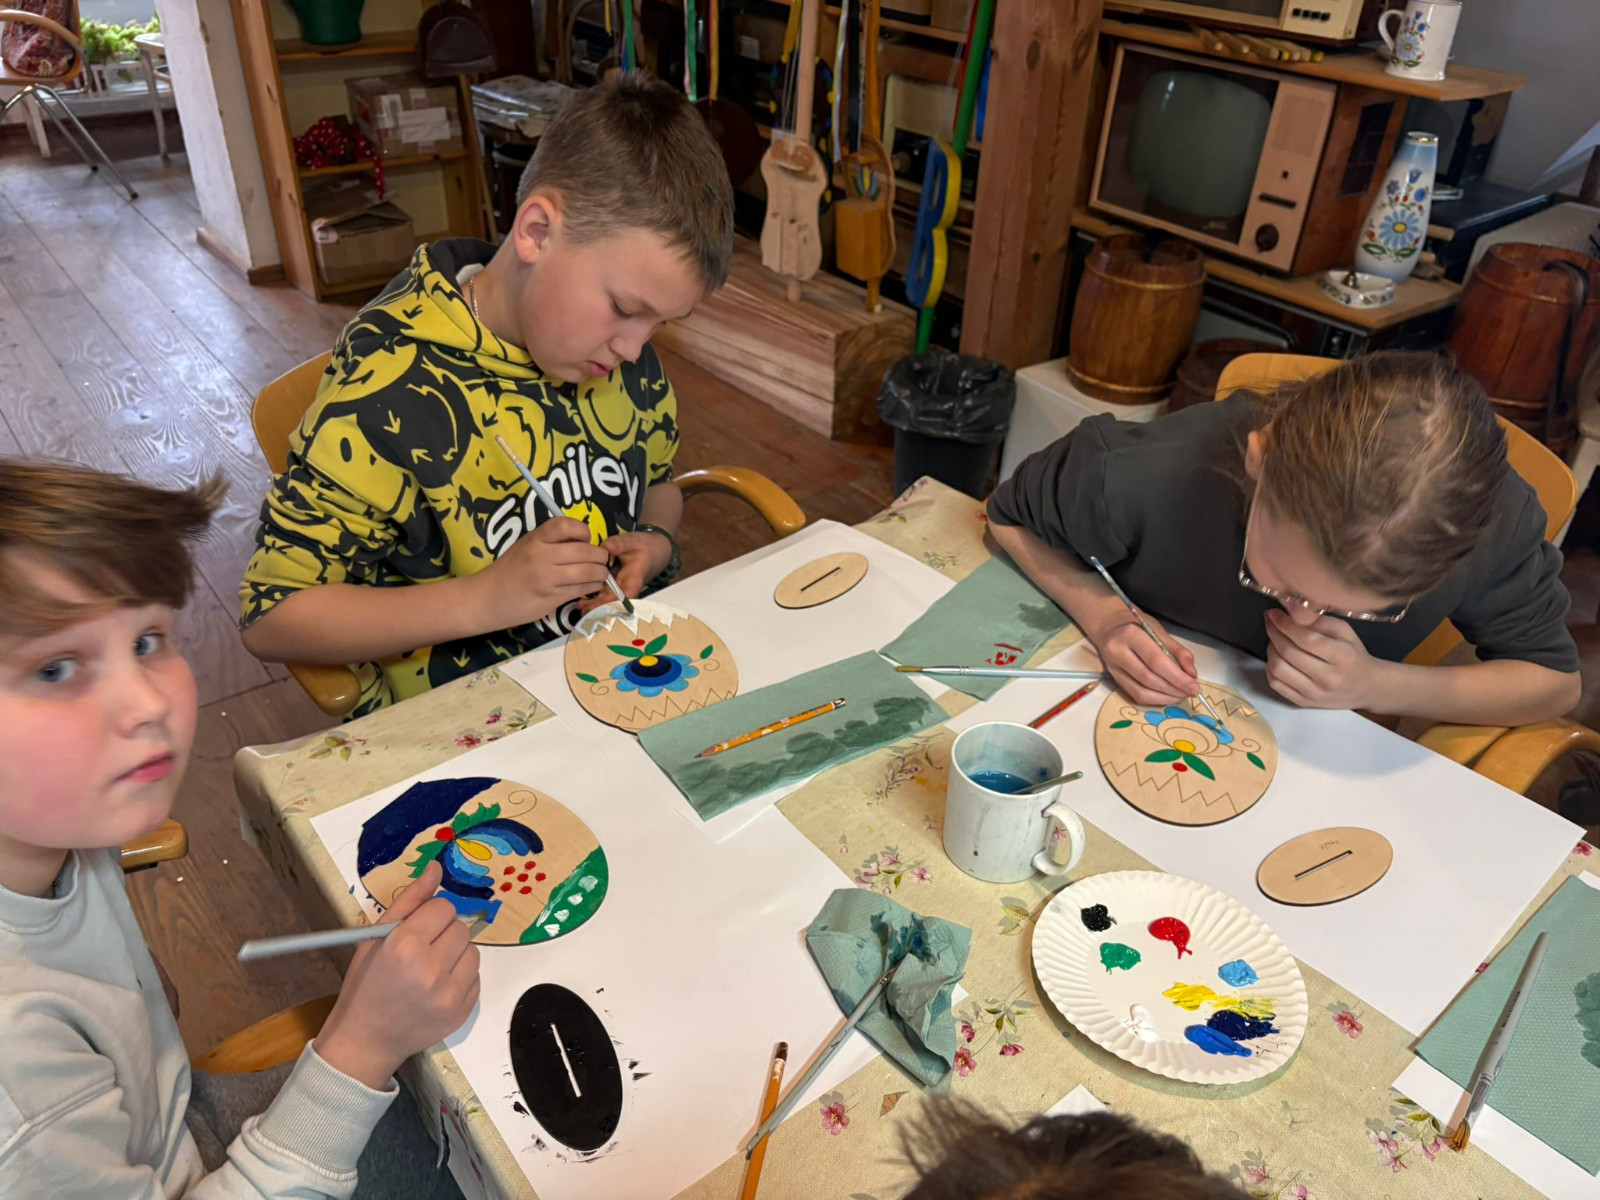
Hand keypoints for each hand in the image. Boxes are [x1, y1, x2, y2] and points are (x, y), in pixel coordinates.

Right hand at [314, 862, 481, 1089]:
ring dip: (455, 955)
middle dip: (443, 934)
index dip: (429, 916)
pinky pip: (476, 978)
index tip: (416, 931)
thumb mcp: (376, 937)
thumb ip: (409, 900)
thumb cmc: (366, 985)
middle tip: (421, 951)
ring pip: (473, 951)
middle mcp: (431, 969)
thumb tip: (436, 868)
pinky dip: (460, 978)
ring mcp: (450, 994)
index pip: (443, 907)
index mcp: (405, 946)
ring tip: (429, 970)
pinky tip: (437, 988)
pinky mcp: (462, 1012)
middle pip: (460, 928)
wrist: (366, 1040)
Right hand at [475, 517, 608, 629]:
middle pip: (584, 551)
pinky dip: (592, 586)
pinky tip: (592, 585)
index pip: (565, 525)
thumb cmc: (510, 570)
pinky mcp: (552, 597)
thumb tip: (582, 539)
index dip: (582, 530)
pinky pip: (581, 589)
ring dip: (601, 573)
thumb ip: (550, 541)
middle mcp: (541, 556)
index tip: (585, 539)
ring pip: (588, 572)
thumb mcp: (526, 546)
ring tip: (601, 574)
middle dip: (600, 556)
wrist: (487, 597)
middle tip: (601, 559)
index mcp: (535, 539)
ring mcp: (547, 578)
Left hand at [577, 530, 673, 613]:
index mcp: (635, 578)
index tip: (604, 608)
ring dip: (595, 607)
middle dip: (601, 608)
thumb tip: (606, 546)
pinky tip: (581, 604)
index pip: (627, 594)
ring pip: (608, 601)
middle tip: (585, 612)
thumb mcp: (634, 541)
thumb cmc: (646, 546)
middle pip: (615, 602)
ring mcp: (620, 588)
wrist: (655, 549)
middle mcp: (627, 587)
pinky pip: (604, 595)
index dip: (616, 603)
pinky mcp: (614, 586)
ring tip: (581, 609)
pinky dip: (594, 601)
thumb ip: (621, 543)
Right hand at [1088, 612, 1198, 706]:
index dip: (1178, 678)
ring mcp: (1113, 668)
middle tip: (1191, 692)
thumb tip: (1191, 675)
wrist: (1109, 626)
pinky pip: (1135, 695)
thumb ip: (1177, 651)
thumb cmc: (1137, 624)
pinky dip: (1155, 700)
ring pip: (1141, 691)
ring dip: (1165, 698)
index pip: (1156, 661)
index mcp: (1131, 635)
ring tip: (1182, 695)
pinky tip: (1168, 696)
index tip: (1194, 687)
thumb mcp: (1159, 630)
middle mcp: (1117, 652)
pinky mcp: (1114, 679)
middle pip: (1149, 679)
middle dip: (1174, 689)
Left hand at [1264, 609, 1379, 709]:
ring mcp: (1314, 693)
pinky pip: (1275, 684)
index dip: (1285, 624)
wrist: (1365, 688)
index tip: (1273, 613)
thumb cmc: (1353, 655)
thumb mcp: (1345, 632)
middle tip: (1271, 622)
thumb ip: (1319, 621)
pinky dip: (1270, 667)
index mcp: (1343, 657)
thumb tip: (1290, 612)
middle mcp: (1329, 678)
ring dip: (1270, 649)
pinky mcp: (1303, 702)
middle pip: (1289, 653)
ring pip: (1278, 669)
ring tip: (1275, 639)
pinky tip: (1276, 656)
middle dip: (1274, 633)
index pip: (1307, 639)